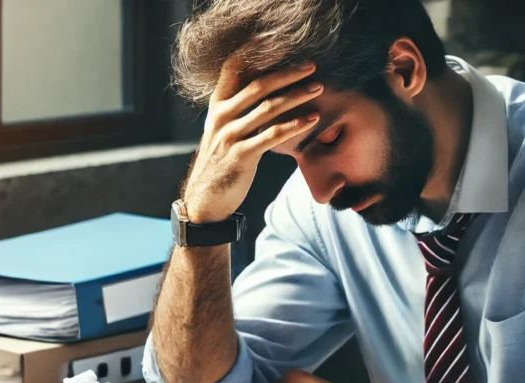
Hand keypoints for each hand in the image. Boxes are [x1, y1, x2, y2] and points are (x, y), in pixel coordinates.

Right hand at [182, 57, 323, 222]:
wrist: (205, 197)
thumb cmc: (221, 162)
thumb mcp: (223, 129)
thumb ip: (239, 109)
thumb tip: (265, 90)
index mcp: (218, 104)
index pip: (233, 68)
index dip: (255, 51)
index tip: (280, 43)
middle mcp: (222, 115)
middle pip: (258, 84)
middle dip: (288, 73)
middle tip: (312, 66)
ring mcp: (230, 134)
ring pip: (268, 108)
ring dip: (297, 96)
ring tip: (318, 88)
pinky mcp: (241, 155)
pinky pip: (273, 135)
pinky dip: (296, 125)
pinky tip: (313, 119)